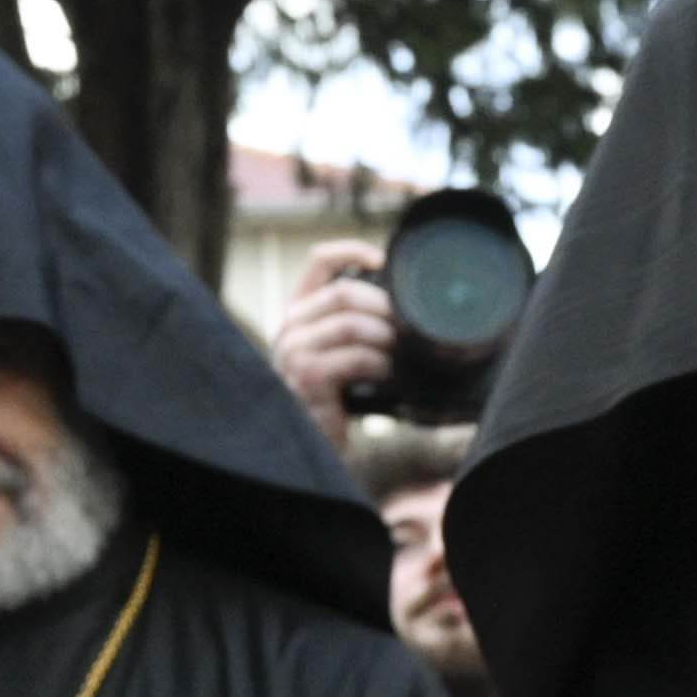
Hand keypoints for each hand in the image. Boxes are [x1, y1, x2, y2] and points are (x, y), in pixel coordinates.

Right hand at [267, 243, 395, 430]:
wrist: (314, 445)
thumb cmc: (335, 397)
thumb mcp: (339, 352)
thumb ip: (355, 324)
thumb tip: (402, 302)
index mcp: (298, 312)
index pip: (319, 261)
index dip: (353, 251)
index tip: (383, 261)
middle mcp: (290, 327)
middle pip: (343, 292)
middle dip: (384, 306)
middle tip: (407, 325)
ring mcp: (293, 352)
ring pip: (350, 323)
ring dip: (384, 336)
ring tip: (398, 352)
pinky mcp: (306, 377)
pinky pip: (354, 357)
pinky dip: (378, 363)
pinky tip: (387, 374)